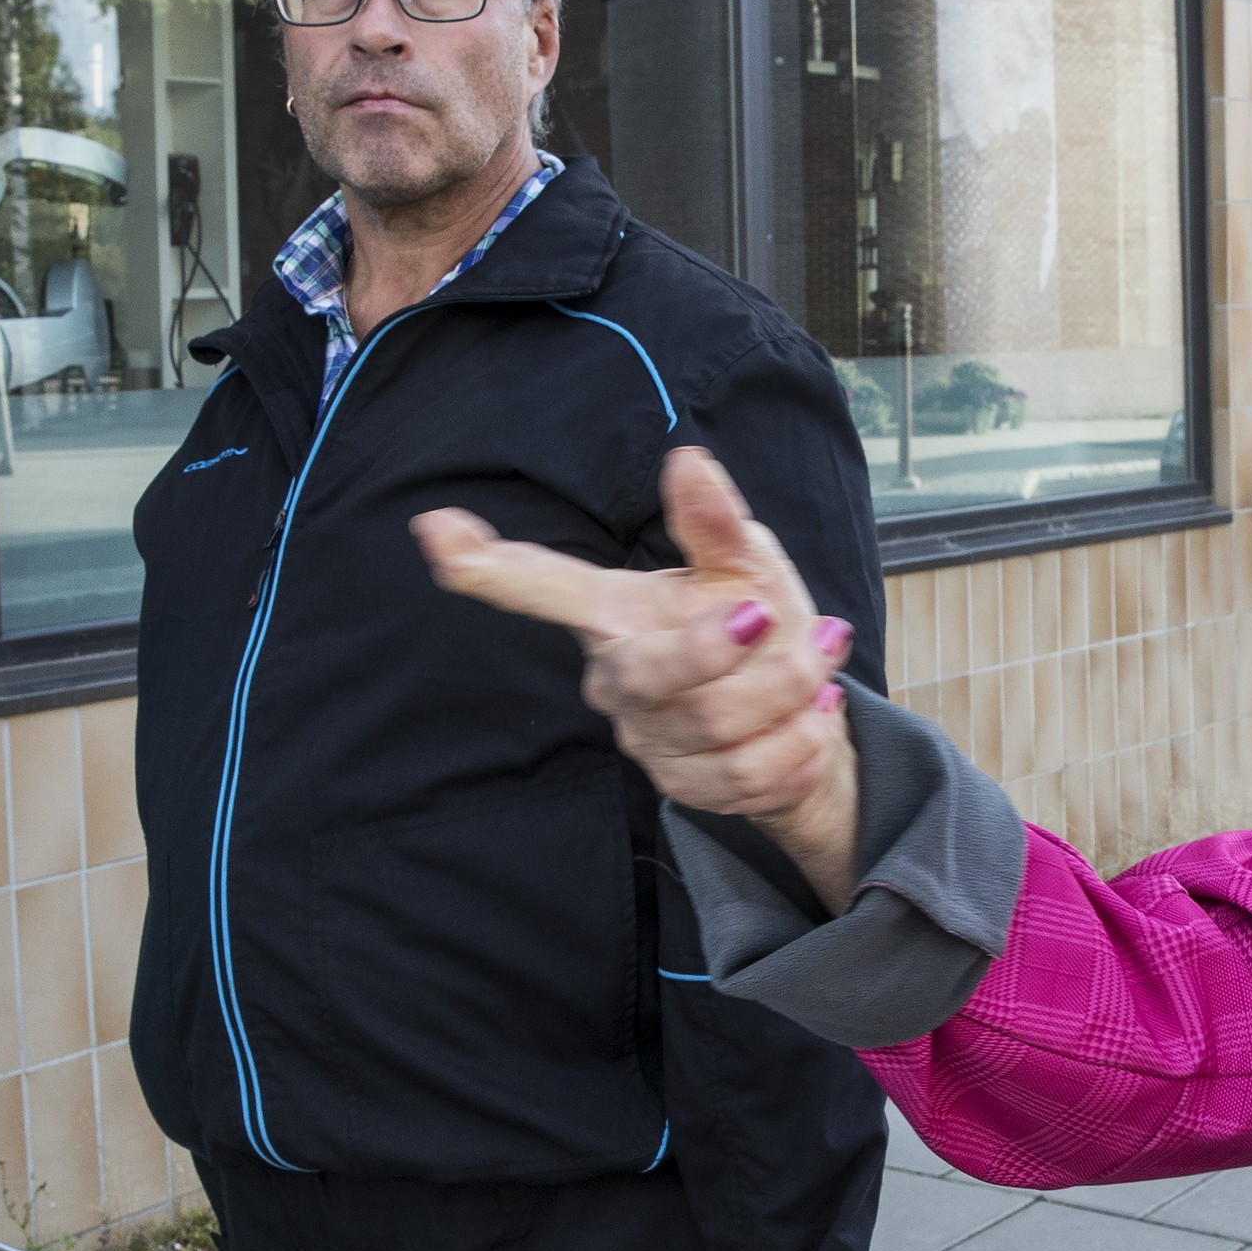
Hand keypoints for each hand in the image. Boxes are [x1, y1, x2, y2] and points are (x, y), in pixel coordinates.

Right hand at [415, 445, 864, 909]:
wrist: (807, 715)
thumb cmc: (760, 623)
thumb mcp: (746, 562)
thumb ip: (716, 522)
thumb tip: (689, 460)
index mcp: (614, 613)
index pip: (541, 588)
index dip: (487, 564)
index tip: (434, 529)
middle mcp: (615, 680)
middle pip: (647, 673)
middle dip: (721, 648)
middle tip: (771, 612)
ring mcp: (647, 742)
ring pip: (718, 729)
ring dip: (788, 693)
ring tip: (817, 662)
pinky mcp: (685, 790)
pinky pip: (748, 777)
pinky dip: (799, 744)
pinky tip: (811, 719)